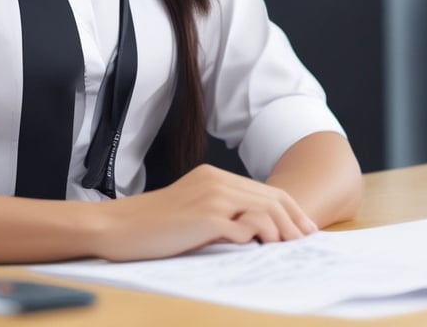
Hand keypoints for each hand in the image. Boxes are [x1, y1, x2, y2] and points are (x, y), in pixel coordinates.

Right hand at [92, 163, 316, 261]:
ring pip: (263, 210)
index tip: (305, 228)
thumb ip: (220, 213)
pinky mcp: (204, 218)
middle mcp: (215, 181)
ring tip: (291, 249)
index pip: (264, 190)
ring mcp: (211, 197)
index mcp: (213, 176)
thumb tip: (254, 232)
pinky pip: (244, 227)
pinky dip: (259, 238)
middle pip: (270, 198)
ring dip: (282, 231)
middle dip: (294, 221)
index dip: (289, 208)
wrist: (118, 226)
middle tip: (307, 241)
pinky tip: (264, 250)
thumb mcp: (191, 211)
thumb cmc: (152, 226)